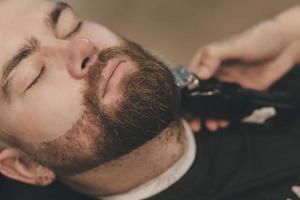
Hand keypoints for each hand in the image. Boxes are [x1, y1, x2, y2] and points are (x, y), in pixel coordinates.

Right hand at [187, 17, 299, 132]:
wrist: (285, 47)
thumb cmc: (259, 39)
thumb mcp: (234, 45)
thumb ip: (214, 57)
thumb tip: (198, 74)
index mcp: (208, 62)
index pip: (191, 80)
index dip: (186, 94)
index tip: (184, 107)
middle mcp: (216, 74)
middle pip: (199, 96)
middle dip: (195, 111)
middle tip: (194, 123)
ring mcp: (228, 85)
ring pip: (213, 104)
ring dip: (209, 117)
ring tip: (210, 125)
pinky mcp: (240, 93)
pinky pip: (229, 108)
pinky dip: (224, 117)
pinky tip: (223, 122)